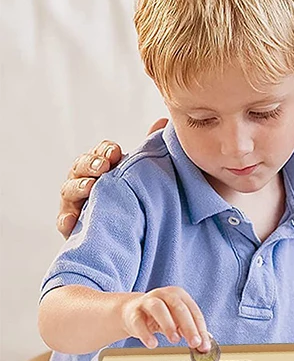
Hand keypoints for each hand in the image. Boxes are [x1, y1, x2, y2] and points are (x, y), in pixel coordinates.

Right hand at [56, 119, 167, 238]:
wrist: (133, 238)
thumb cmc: (134, 200)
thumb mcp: (142, 176)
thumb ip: (148, 151)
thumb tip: (162, 122)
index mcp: (102, 168)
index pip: (100, 153)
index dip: (105, 151)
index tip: (117, 153)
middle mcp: (86, 182)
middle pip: (80, 167)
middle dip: (90, 164)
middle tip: (103, 167)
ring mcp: (76, 203)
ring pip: (69, 190)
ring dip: (78, 187)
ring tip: (90, 187)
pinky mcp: (74, 228)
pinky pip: (64, 222)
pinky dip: (65, 220)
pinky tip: (71, 220)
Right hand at [120, 286, 210, 350]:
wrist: (130, 311)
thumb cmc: (158, 316)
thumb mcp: (176, 320)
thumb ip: (189, 330)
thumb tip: (203, 345)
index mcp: (179, 295)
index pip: (193, 311)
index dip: (200, 329)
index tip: (204, 345)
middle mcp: (164, 295)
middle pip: (179, 308)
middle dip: (189, 327)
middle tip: (194, 343)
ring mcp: (148, 301)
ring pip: (159, 309)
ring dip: (169, 325)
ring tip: (175, 340)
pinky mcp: (133, 312)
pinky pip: (139, 322)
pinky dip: (146, 334)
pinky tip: (152, 344)